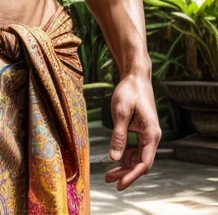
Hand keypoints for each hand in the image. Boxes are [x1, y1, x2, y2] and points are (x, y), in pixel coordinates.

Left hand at [105, 74, 161, 190]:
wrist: (135, 77)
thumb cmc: (129, 91)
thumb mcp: (121, 113)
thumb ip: (118, 136)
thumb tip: (114, 158)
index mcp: (151, 134)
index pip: (144, 162)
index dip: (132, 175)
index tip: (120, 184)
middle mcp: (151, 136)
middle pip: (140, 162)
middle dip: (126, 173)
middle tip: (109, 180)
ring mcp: (147, 134)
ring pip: (137, 157)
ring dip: (125, 165)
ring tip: (109, 173)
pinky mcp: (141, 131)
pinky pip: (135, 148)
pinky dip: (126, 155)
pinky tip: (115, 158)